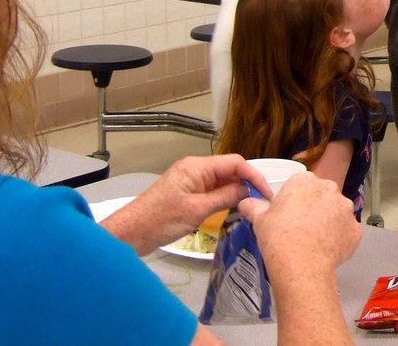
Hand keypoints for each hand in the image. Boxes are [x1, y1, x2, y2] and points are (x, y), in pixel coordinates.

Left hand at [101, 154, 271, 254]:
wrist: (130, 233)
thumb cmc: (161, 220)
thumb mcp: (198, 210)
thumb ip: (225, 197)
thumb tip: (249, 190)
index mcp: (198, 167)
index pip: (235, 163)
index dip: (254, 176)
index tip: (267, 194)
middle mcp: (195, 168)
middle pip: (229, 170)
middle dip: (247, 183)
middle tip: (262, 203)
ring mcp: (190, 180)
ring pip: (222, 181)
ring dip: (236, 191)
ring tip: (251, 207)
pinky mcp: (187, 193)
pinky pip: (212, 190)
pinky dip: (224, 197)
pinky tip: (232, 209)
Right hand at [240, 172, 361, 276]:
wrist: (301, 264)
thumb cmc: (278, 236)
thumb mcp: (259, 219)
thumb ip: (253, 206)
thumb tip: (245, 202)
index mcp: (305, 181)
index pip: (301, 185)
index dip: (294, 200)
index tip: (288, 215)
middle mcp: (330, 189)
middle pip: (321, 196)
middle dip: (314, 209)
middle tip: (300, 229)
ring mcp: (346, 209)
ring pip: (336, 213)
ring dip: (329, 223)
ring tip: (314, 243)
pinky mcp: (356, 230)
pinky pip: (346, 233)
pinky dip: (339, 240)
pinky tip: (326, 252)